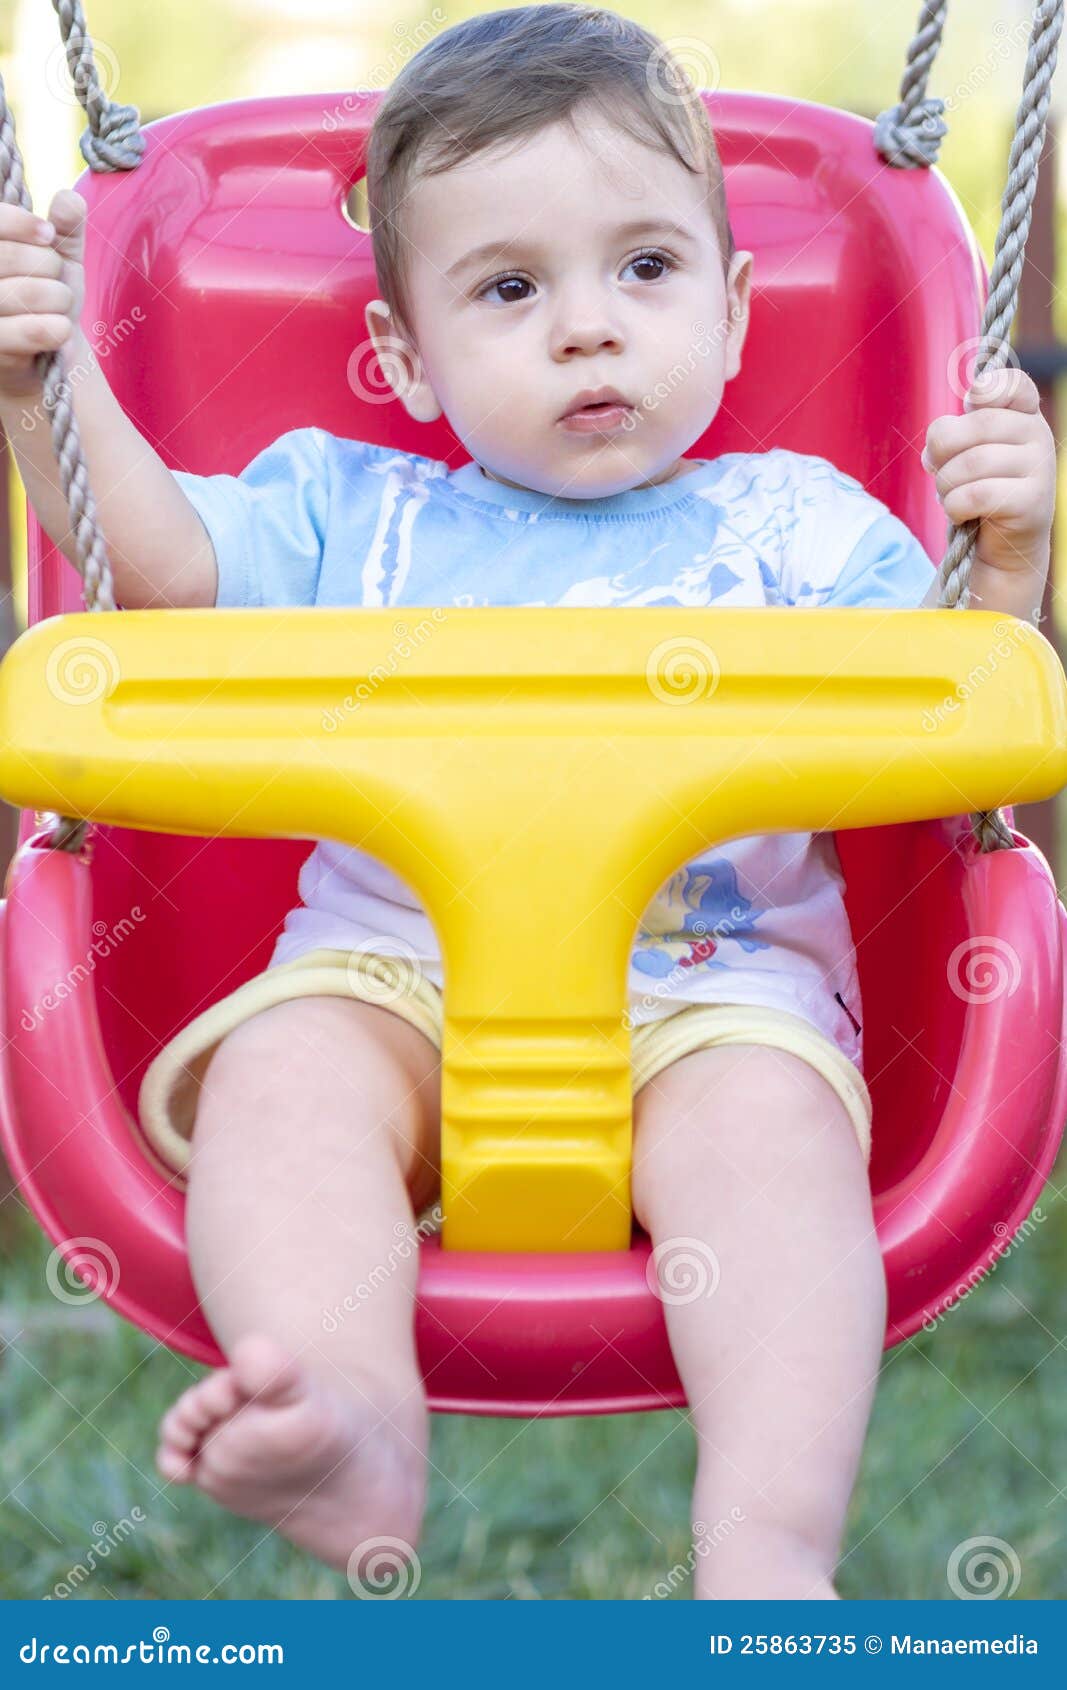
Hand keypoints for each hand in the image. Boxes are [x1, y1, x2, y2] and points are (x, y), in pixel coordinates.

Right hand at [0, 188, 85, 401]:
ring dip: (58, 301)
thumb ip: (65, 227)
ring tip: (57, 309)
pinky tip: (60, 331)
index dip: (21, 224)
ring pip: (26, 294)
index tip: (49, 235)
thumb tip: (69, 199)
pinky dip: (53, 329)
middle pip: (12, 258)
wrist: (48, 355)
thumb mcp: (61, 258)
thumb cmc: (49, 299)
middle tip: (56, 282)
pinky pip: (26, 331)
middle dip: (48, 267)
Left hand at [921, 365, 1054, 602]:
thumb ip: (950, 436)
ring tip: (950, 496)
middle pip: (975, 425)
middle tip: (939, 471)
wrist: (1002, 545)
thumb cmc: (977, 491)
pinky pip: (977, 494)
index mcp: (1023, 415)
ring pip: (972, 463)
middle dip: (942, 452)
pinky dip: (955, 507)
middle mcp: (1039, 435)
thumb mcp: (962, 454)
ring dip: (945, 484)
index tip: (969, 407)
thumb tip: (936, 446)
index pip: (1012, 384)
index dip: (984, 391)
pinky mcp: (1033, 501)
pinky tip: (960, 513)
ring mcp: (1041, 468)